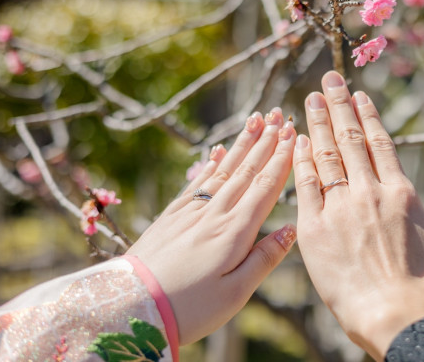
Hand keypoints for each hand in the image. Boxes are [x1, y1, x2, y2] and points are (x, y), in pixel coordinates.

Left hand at [127, 108, 296, 344]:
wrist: (129, 308)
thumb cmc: (189, 308)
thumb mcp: (235, 293)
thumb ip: (265, 259)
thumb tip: (291, 230)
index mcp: (235, 232)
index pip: (265, 187)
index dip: (281, 159)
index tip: (294, 134)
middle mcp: (214, 214)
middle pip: (245, 171)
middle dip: (265, 141)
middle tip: (279, 115)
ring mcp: (190, 212)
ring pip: (222, 170)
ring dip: (241, 145)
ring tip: (255, 121)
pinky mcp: (170, 217)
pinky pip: (197, 182)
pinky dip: (210, 163)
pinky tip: (217, 151)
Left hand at [293, 71, 423, 360]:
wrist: (395, 319)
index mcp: (402, 193)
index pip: (380, 143)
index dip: (367, 116)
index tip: (358, 94)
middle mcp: (369, 193)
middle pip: (350, 140)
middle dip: (339, 107)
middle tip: (328, 81)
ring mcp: (340, 210)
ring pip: (325, 156)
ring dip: (317, 125)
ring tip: (310, 101)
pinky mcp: (315, 230)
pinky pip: (305, 187)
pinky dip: (301, 161)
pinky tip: (296, 142)